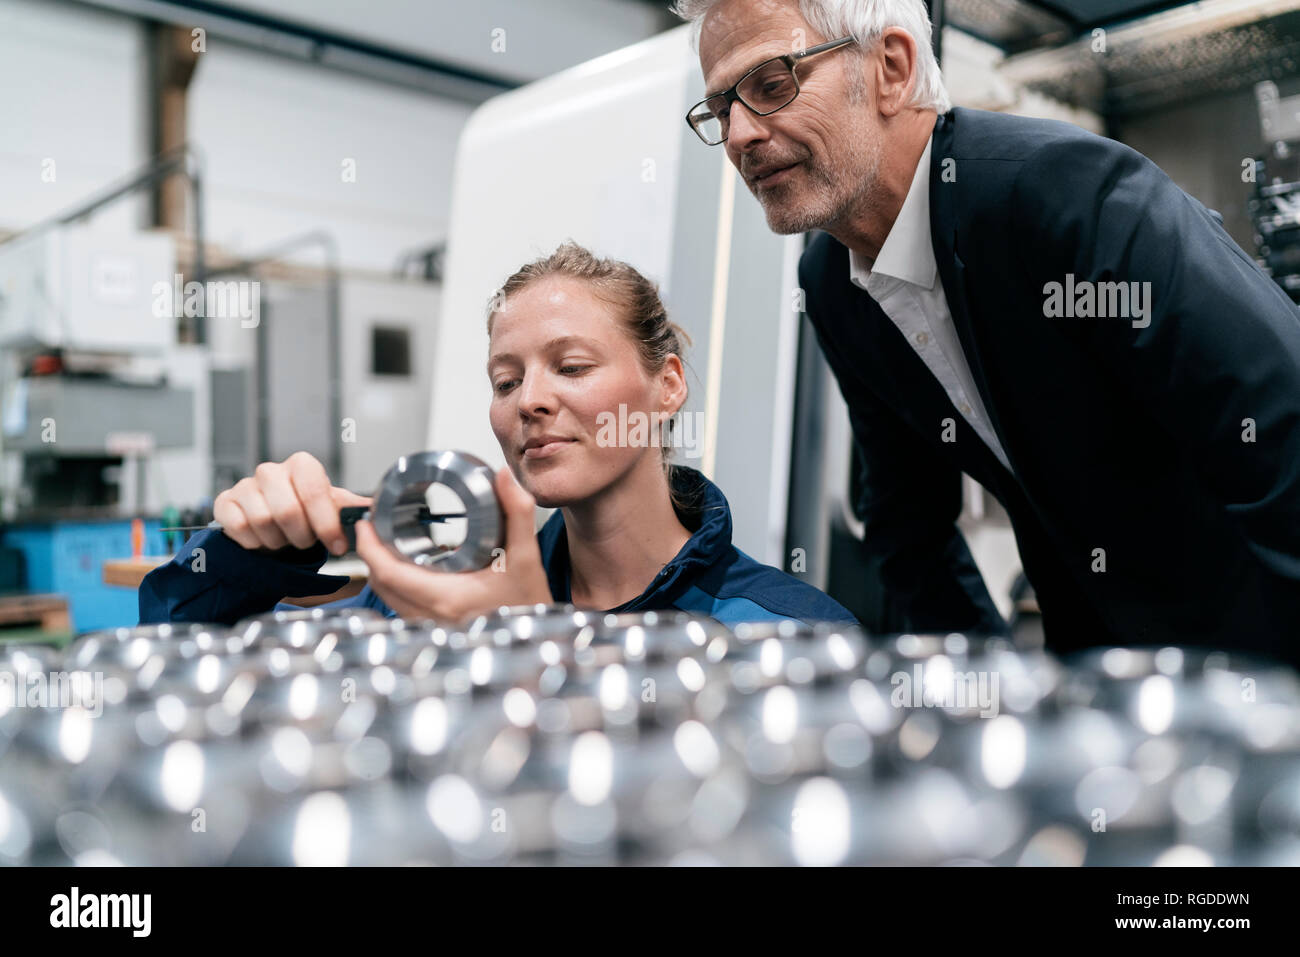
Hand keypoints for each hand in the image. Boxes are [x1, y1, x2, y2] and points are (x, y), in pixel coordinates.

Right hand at [213, 451, 370, 556]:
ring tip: (284, 540)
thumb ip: (356, 509)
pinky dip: (254, 543)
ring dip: (278, 541)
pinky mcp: (225, 503)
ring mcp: (246, 485)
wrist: (275, 522)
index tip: (337, 545)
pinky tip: (263, 540)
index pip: (315, 491)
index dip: (327, 523)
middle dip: (301, 537)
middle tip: (305, 543)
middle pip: (287, 511)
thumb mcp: (334, 508)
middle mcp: (272, 470)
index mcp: (303, 466)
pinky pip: (238, 527)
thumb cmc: (307, 513)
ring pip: (262, 521)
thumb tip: (384, 508)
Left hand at [354, 467, 552, 621]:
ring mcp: (431, 626)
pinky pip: (401, 608)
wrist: (537, 642)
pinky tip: (408, 570)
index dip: (369, 547)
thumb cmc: (530, 606)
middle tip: (373, 528)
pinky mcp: (435, 630)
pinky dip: (396, 588)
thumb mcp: (527, 558)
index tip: (366, 523)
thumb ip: (516, 515)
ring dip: (382, 572)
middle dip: (371, 555)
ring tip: (386, 544)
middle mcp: (431, 616)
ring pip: (388, 599)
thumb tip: (504, 478)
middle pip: (380, 585)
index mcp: (445, 597)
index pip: (387, 572)